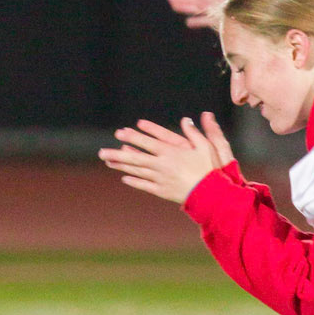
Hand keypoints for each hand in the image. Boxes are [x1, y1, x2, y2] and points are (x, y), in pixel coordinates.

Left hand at [99, 112, 235, 205]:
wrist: (212, 195)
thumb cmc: (211, 169)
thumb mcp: (206, 147)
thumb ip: (194, 133)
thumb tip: (187, 119)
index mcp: (171, 152)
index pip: (147, 143)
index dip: (132, 137)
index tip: (119, 133)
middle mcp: (162, 165)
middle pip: (135, 158)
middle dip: (117, 154)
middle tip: (101, 151)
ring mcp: (160, 179)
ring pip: (136, 171)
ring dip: (121, 166)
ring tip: (108, 162)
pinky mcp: (163, 191)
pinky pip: (145, 185)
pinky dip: (134, 181)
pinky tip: (124, 178)